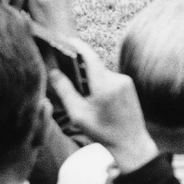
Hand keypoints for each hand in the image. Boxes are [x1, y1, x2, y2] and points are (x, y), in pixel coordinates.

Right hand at [45, 38, 157, 173]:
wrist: (130, 143)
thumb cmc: (103, 132)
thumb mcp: (78, 114)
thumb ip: (65, 91)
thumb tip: (53, 72)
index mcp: (104, 85)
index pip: (90, 56)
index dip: (77, 45)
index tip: (65, 40)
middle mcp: (117, 79)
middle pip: (93, 65)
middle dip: (79, 67)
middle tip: (64, 73)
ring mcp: (125, 81)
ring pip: (101, 72)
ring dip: (90, 78)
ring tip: (82, 95)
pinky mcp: (129, 85)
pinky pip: (109, 78)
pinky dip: (99, 83)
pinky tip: (95, 99)